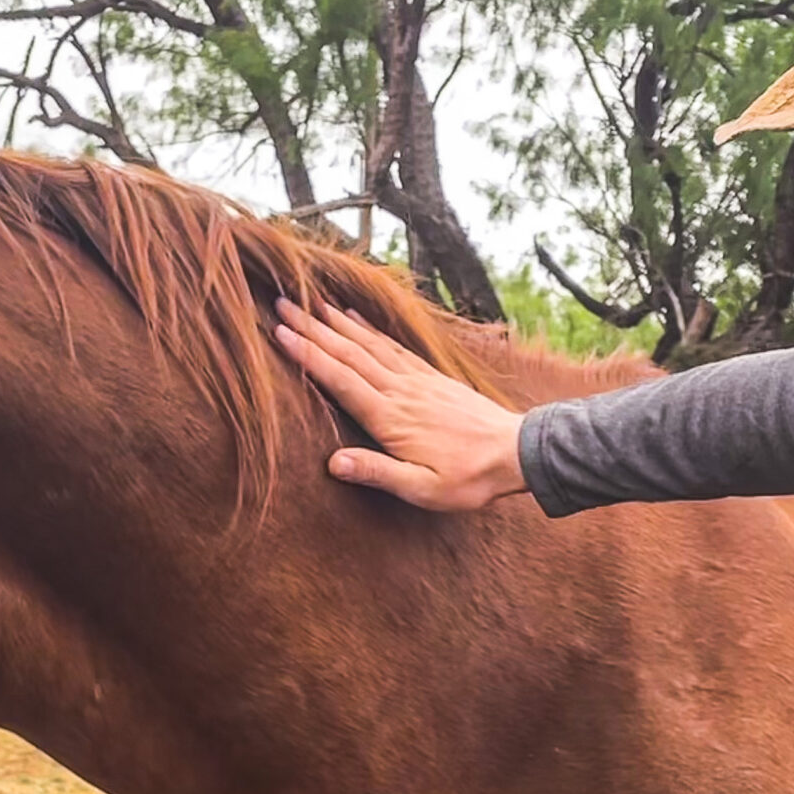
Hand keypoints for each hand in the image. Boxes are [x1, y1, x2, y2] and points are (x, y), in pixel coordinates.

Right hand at [272, 299, 528, 510]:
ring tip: (310, 302)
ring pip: (368, 344)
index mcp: (390, 419)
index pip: (340, 380)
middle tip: (281, 304)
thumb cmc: (468, 479)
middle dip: (312, 329)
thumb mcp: (422, 490)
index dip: (307, 356)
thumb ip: (378, 473)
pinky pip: (393, 346)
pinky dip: (370, 329)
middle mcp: (400, 391)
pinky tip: (356, 317)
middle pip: (348, 353)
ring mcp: (417, 380)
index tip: (278, 334)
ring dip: (336, 322)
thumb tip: (334, 463)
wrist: (515, 453)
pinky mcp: (431, 377)